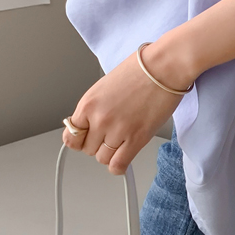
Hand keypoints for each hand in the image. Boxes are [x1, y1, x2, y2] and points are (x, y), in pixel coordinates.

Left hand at [61, 50, 182, 174]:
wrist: (164, 67)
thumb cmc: (140, 70)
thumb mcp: (105, 86)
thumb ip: (95, 107)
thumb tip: (91, 124)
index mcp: (88, 103)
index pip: (71, 136)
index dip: (80, 139)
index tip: (87, 138)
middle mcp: (99, 119)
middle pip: (88, 149)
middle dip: (99, 144)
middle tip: (112, 134)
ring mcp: (117, 130)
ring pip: (103, 158)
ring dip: (111, 152)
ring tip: (122, 140)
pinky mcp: (136, 139)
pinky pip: (118, 165)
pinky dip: (119, 166)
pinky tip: (124, 156)